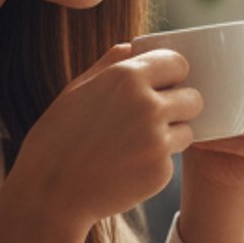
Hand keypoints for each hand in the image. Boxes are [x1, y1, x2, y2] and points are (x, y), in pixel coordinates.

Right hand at [7, 43, 201, 228]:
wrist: (49, 195)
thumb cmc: (56, 140)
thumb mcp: (75, 92)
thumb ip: (109, 66)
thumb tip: (132, 47)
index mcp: (125, 78)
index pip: (179, 63)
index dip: (172, 75)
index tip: (163, 85)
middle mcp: (147, 105)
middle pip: (194, 97)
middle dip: (179, 106)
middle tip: (154, 118)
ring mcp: (157, 140)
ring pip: (189, 130)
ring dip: (171, 135)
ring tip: (135, 144)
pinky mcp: (161, 170)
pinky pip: (173, 159)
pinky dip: (157, 162)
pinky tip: (127, 166)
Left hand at [182, 47, 243, 192]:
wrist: (210, 159)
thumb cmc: (207, 112)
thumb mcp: (207, 83)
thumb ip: (206, 62)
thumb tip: (178, 41)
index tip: (207, 69)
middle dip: (236, 96)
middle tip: (199, 98)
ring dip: (229, 122)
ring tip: (198, 121)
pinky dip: (230, 144)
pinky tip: (207, 140)